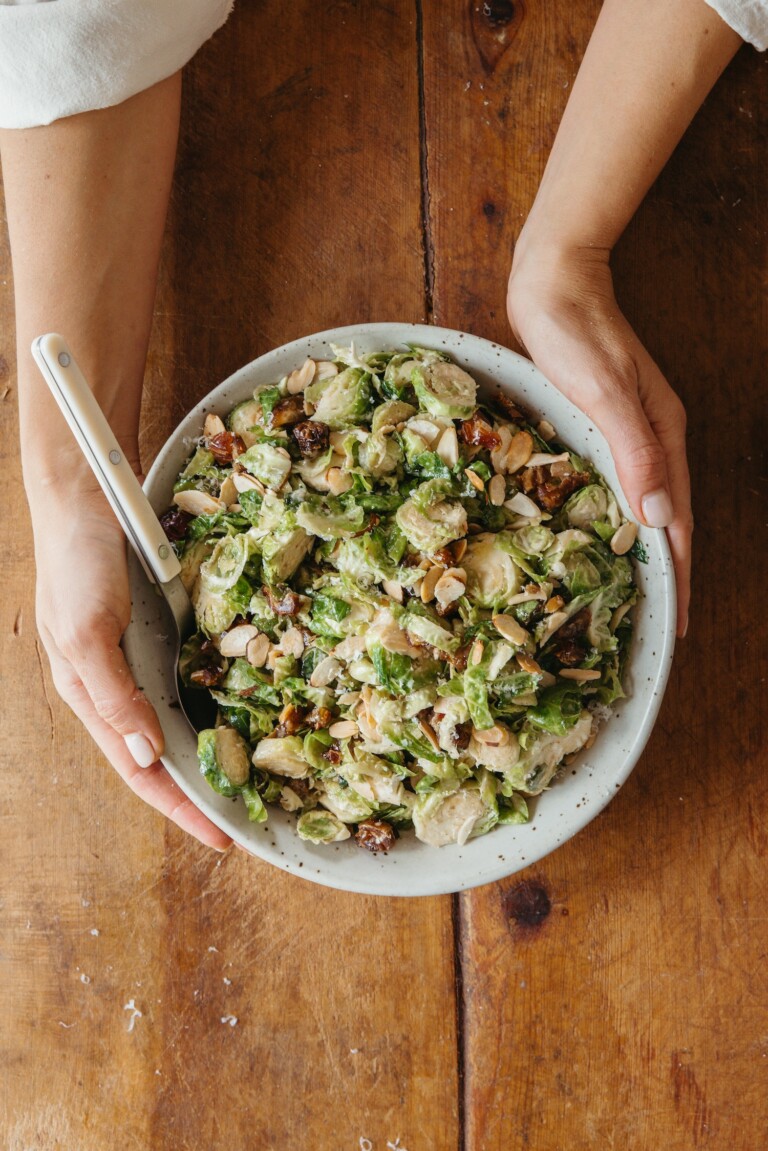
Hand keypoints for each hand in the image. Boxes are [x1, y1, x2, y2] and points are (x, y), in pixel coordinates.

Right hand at [28, 478, 231, 850]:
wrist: (84, 494)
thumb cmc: (75, 564)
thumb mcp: (85, 633)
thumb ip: (113, 696)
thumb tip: (146, 755)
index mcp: (91, 698)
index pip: (140, 770)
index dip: (179, 808)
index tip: (223, 838)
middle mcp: (119, 686)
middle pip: (164, 755)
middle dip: (202, 792)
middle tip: (251, 819)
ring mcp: (140, 658)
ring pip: (181, 720)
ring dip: (212, 752)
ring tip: (253, 781)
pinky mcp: (160, 630)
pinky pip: (191, 677)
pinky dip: (215, 702)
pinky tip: (242, 712)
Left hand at [507, 242, 690, 636]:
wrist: (555, 282)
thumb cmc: (574, 333)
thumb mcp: (606, 393)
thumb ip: (636, 452)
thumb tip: (660, 516)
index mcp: (662, 436)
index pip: (678, 522)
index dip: (680, 575)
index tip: (680, 622)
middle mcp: (655, 438)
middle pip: (670, 518)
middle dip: (672, 573)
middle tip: (666, 622)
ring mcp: (632, 430)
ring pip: (649, 503)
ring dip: (650, 549)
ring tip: (643, 591)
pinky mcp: (606, 422)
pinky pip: (625, 483)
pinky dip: (625, 517)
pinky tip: (611, 531)